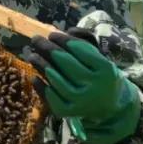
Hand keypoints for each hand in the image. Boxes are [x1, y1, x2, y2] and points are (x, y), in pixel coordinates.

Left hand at [21, 27, 140, 143]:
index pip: (80, 50)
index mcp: (105, 69)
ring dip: (40, 64)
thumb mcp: (100, 56)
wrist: (110, 106)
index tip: (52, 34)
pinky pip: (50, 97)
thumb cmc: (99, 74)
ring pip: (55, 79)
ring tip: (32, 55)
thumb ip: (86, 39)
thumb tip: (69, 31)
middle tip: (36, 39)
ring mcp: (81, 101)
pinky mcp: (68, 112)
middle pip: (66, 63)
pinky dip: (40, 86)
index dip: (63, 40)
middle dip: (47, 48)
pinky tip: (34, 76)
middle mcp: (95, 86)